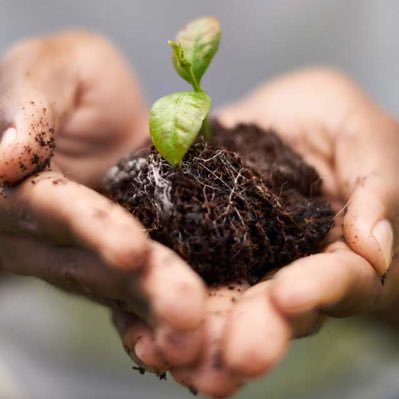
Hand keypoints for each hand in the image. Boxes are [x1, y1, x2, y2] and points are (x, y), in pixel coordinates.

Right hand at [0, 31, 206, 366]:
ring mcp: (81, 249)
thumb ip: (30, 105)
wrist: (97, 110)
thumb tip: (5, 160)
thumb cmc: (70, 79)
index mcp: (22, 187)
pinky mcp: (116, 255)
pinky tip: (198, 331)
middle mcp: (45, 230)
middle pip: (90, 263)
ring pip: (118, 284)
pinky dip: (163, 307)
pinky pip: (138, 284)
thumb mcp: (52, 72)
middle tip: (187, 315)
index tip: (132, 251)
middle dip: (141, 287)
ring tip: (198, 335)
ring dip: (158, 308)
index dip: (92, 230)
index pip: (53, 211)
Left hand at [117, 68, 398, 396]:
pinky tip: (134, 316)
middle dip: (247, 335)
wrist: (289, 114)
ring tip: (166, 354)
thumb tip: (376, 251)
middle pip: (270, 309)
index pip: (335, 280)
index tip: (289, 300)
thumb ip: (373, 193)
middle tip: (223, 367)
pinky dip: (154, 291)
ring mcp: (238, 254)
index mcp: (335, 249)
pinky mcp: (199, 236)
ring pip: (218, 300)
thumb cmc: (339, 124)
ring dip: (194, 332)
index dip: (315, 291)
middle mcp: (284, 264)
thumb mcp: (363, 142)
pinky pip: (177, 266)